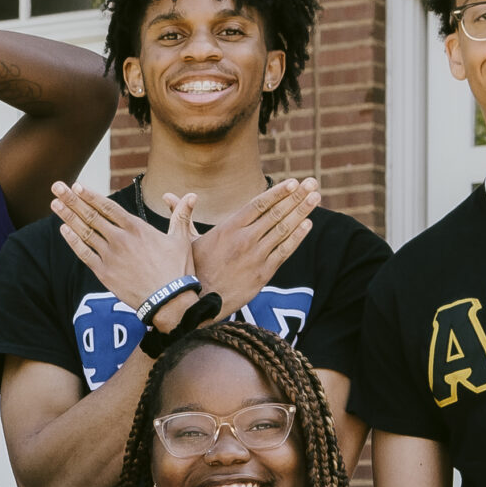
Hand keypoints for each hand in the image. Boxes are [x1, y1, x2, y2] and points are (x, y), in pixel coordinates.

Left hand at [51, 185, 194, 321]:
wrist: (168, 300)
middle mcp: (120, 239)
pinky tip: (63, 229)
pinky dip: (73, 241)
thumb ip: (180, 215)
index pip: (108, 207)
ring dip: (68, 216)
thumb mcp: (181, 239)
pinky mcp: (104, 273)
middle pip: (91, 215)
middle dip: (72, 200)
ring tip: (54, 203)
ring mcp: (110, 256)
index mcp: (137, 228)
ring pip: (84, 232)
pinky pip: (84, 253)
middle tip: (56, 187)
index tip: (76, 186)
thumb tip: (192, 196)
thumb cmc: (177, 270)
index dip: (91, 195)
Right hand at [189, 179, 317, 314]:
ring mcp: (256, 256)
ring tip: (316, 197)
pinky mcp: (263, 274)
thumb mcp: (185, 241)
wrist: (198, 305)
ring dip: (302, 212)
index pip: (258, 204)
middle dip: (297, 197)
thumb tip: (169, 196)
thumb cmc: (190, 271)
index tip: (293, 181)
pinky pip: (284, 251)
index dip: (278, 192)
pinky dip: (297, 237)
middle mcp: (244, 239)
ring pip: (284, 229)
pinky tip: (308, 224)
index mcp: (228, 228)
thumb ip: (182, 216)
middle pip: (276, 213)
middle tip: (312, 183)